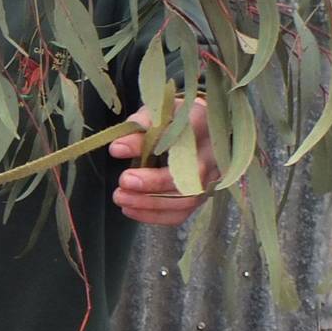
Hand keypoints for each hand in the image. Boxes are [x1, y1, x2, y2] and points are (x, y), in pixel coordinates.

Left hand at [106, 98, 216, 226]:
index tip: (119, 149)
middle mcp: (213, 156)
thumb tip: (117, 149)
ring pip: (186, 201)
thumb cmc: (174, 120)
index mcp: (203, 125)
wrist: (197, 131)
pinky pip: (181, 214)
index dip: (153, 145)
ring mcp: (212, 180)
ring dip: (150, 204)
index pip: (183, 135)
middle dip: (153, 184)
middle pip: (189, 177)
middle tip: (123, 182)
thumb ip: (138, 129)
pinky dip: (154, 216)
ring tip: (121, 198)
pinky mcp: (201, 197)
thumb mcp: (156, 114)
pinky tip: (131, 210)